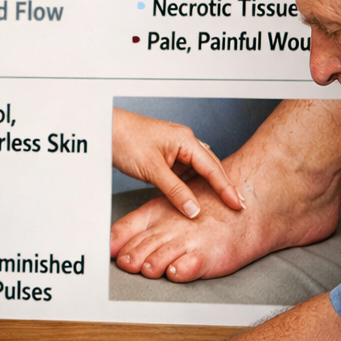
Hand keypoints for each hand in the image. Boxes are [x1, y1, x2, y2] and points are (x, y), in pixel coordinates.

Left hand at [112, 109, 243, 219]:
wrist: (104, 131)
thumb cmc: (125, 140)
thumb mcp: (152, 169)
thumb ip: (175, 190)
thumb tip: (193, 209)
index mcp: (185, 140)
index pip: (212, 168)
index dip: (226, 188)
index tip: (237, 204)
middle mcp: (183, 143)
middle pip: (209, 168)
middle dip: (222, 187)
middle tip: (236, 206)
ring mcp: (174, 149)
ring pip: (196, 172)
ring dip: (206, 188)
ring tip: (218, 206)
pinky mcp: (165, 157)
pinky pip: (184, 173)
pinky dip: (190, 186)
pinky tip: (192, 198)